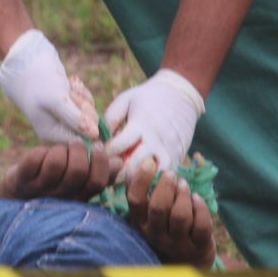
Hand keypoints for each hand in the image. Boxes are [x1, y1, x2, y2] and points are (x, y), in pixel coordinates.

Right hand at [0, 30, 97, 142]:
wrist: (29, 64)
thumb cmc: (40, 83)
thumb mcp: (58, 101)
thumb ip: (76, 119)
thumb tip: (95, 136)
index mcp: (53, 134)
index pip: (82, 139)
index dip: (85, 122)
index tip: (74, 104)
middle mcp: (60, 129)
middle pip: (89, 125)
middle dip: (82, 105)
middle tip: (69, 90)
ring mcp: (66, 118)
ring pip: (90, 111)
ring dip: (81, 95)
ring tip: (67, 84)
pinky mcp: (70, 106)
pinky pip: (87, 102)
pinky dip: (81, 90)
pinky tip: (70, 81)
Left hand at [0, 142, 114, 202]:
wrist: (14, 199)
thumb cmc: (51, 187)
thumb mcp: (74, 184)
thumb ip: (96, 175)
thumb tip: (119, 163)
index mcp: (78, 199)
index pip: (98, 182)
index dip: (101, 162)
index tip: (97, 147)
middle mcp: (61, 198)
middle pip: (78, 171)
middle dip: (79, 151)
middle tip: (75, 145)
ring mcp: (39, 191)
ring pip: (56, 163)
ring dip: (60, 149)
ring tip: (59, 149)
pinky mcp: (21, 181)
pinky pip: (34, 159)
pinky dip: (40, 151)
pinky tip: (42, 153)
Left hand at [103, 69, 204, 183]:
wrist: (181, 94)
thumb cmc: (147, 97)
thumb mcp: (126, 100)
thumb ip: (110, 118)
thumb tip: (96, 138)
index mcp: (142, 123)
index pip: (120, 144)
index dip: (105, 152)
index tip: (96, 155)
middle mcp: (157, 140)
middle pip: (134, 165)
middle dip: (117, 172)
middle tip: (105, 174)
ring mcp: (169, 151)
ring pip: (151, 175)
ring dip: (134, 180)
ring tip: (120, 181)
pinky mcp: (178, 158)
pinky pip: (164, 177)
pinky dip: (151, 181)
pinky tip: (138, 181)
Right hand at [125, 161, 215, 266]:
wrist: (188, 263)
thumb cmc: (168, 230)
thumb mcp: (153, 217)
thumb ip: (148, 194)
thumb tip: (143, 162)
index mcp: (142, 224)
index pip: (135, 201)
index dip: (141, 180)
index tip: (150, 163)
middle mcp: (157, 235)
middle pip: (158, 207)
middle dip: (166, 186)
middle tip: (172, 175)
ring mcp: (178, 243)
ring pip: (180, 215)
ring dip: (183, 195)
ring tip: (185, 186)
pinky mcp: (199, 246)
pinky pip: (201, 225)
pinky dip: (200, 207)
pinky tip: (197, 198)